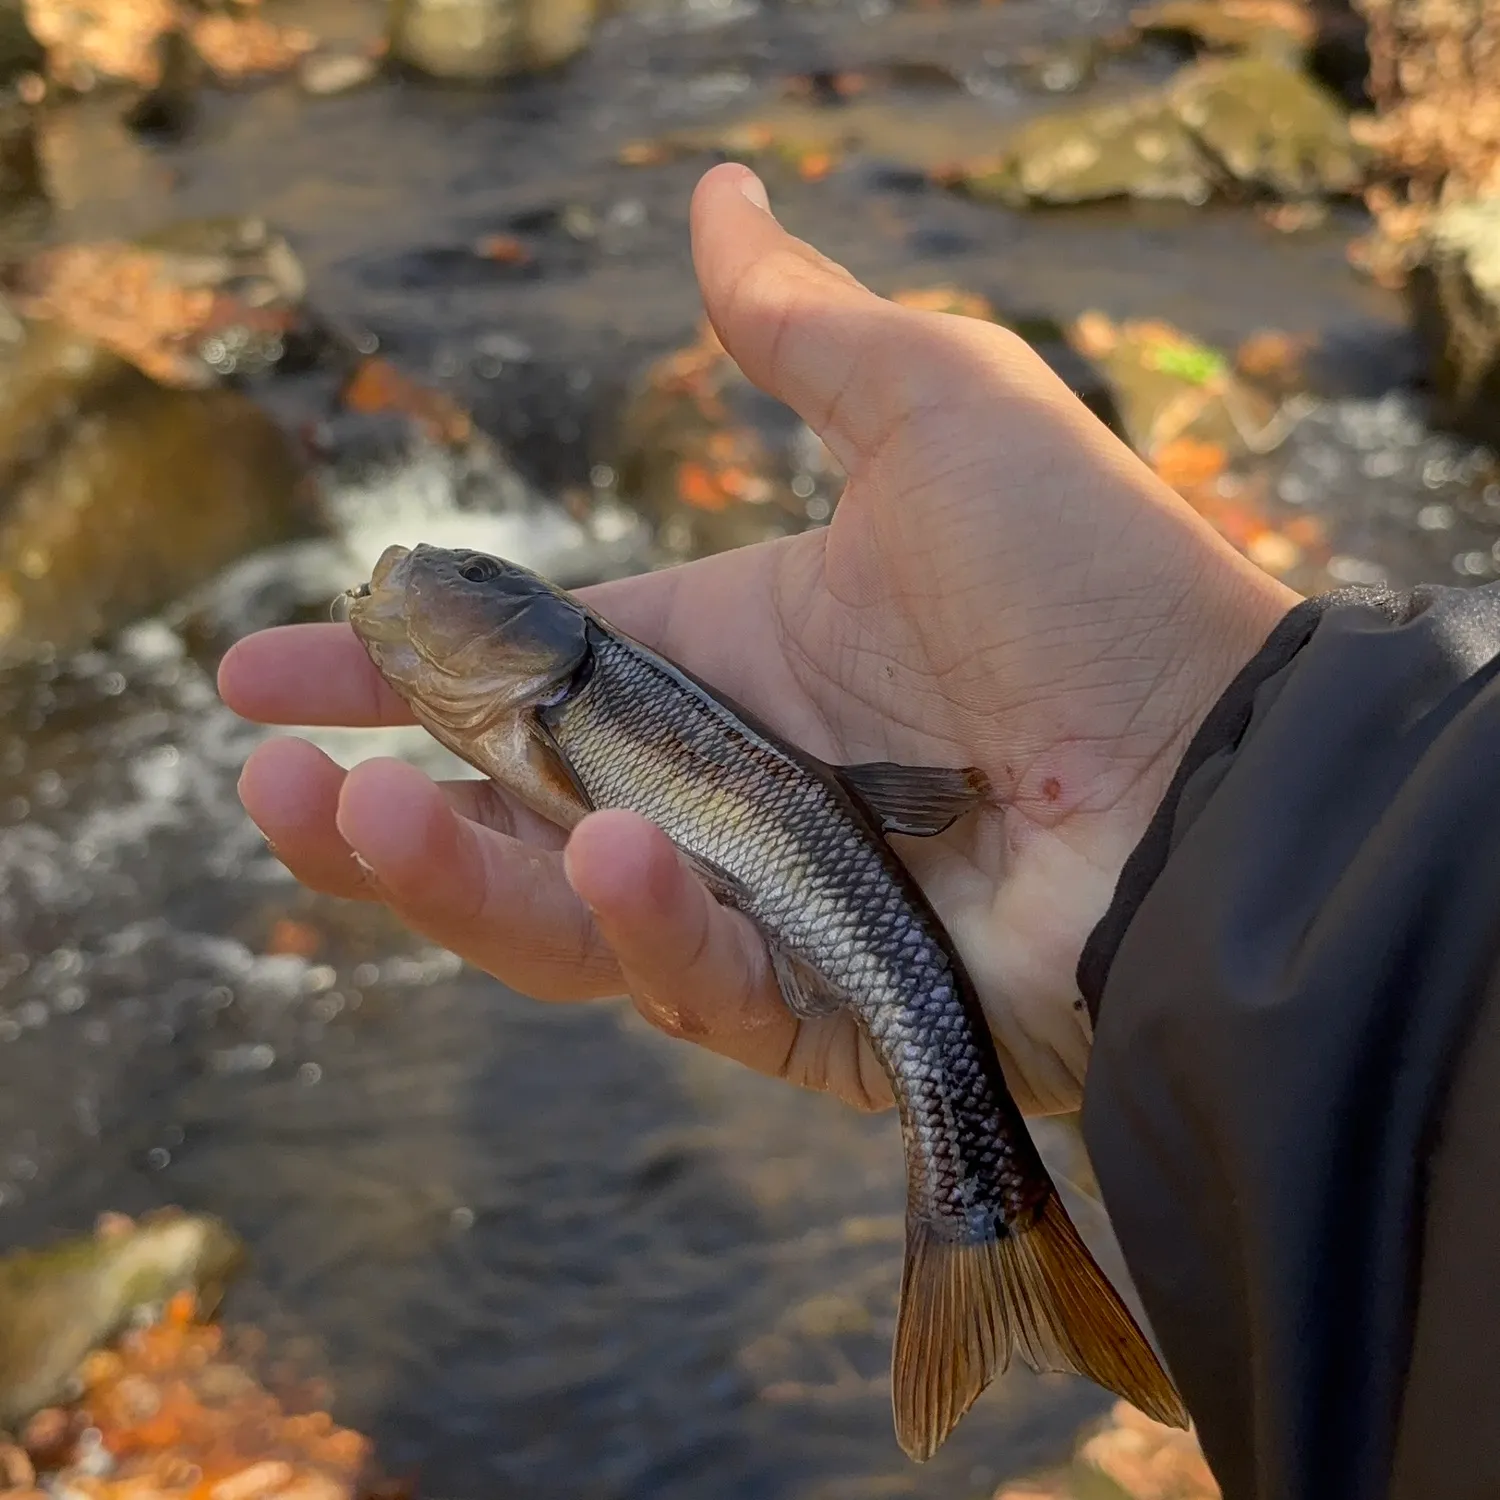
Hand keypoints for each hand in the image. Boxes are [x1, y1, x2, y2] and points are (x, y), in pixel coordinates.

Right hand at [219, 163, 1295, 1116]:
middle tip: (271, 778)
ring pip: (557, 918)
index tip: (269, 662)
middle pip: (510, 813)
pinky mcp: (813, 1009)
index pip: (526, 668)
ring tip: (345, 818)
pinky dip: (640, 923)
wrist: (1228, 773)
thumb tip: (718, 193)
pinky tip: (611, 850)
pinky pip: (690, 978)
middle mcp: (724, 787)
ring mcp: (762, 906)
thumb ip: (800, 328)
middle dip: (375, 804)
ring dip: (446, 877)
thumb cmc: (1092, 585)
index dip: (396, 666)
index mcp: (728, 656)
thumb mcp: (936, 408)